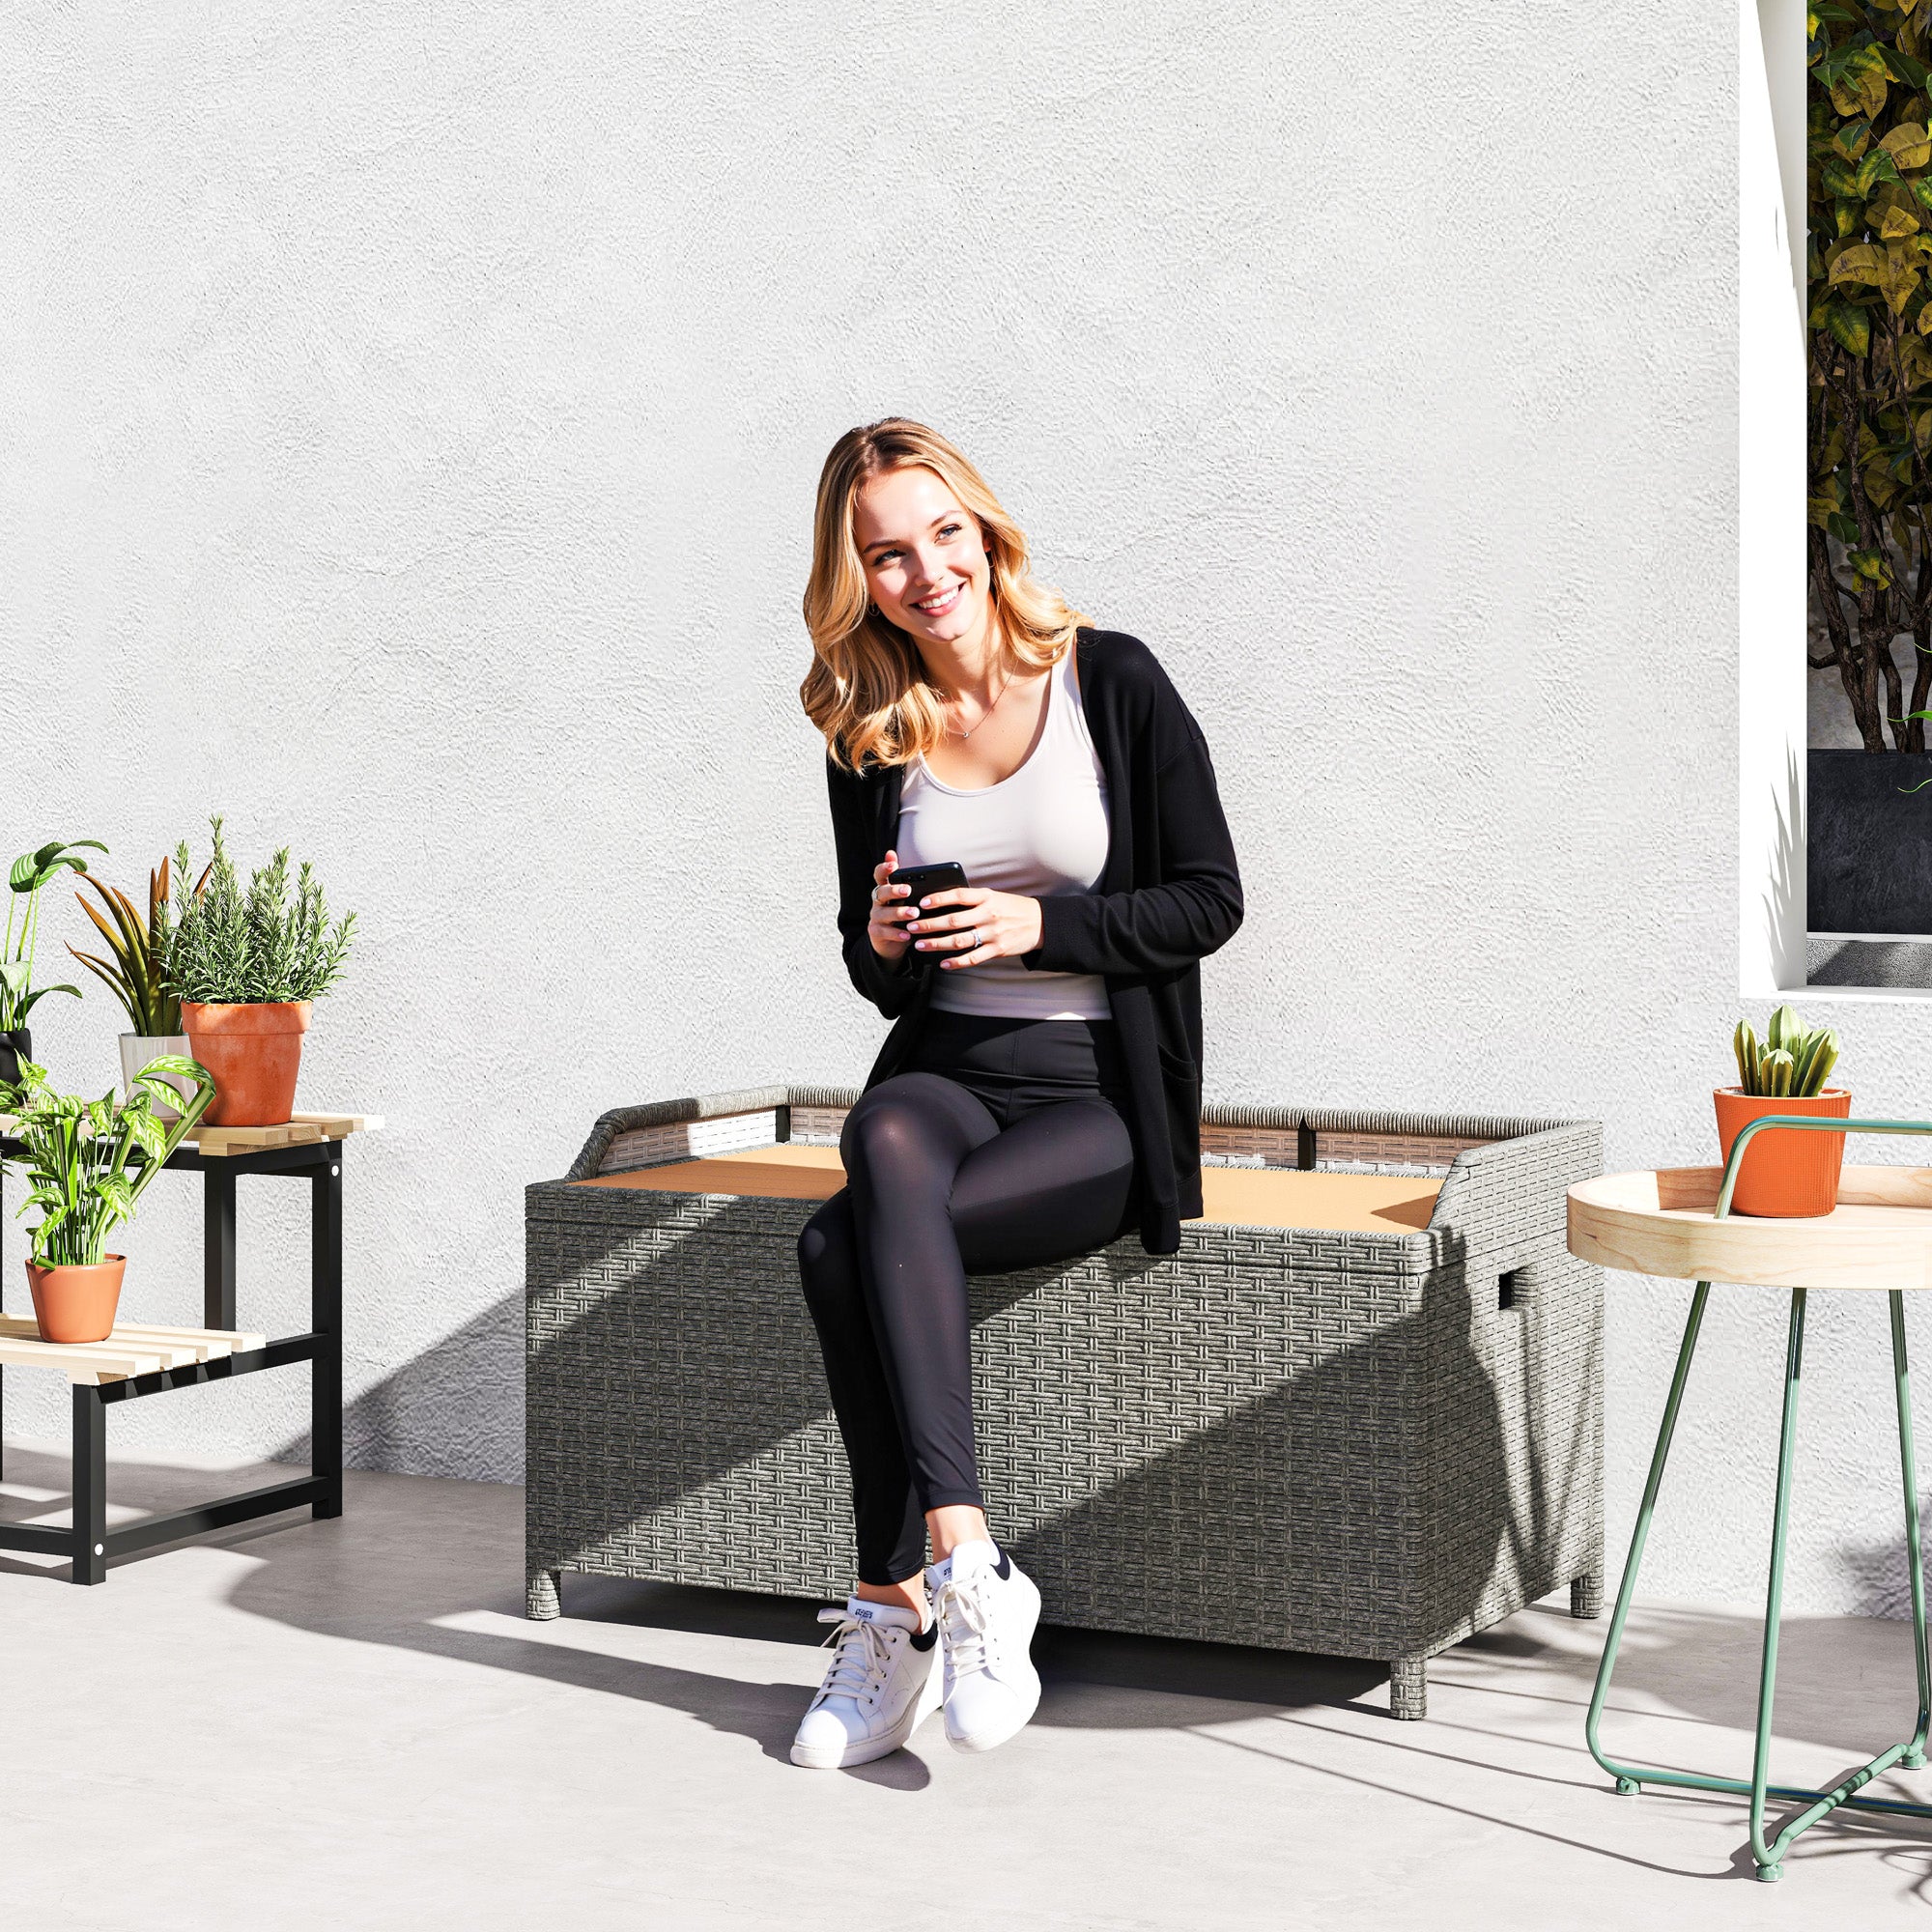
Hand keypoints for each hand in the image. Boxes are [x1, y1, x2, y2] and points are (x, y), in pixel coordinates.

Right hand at [867, 849, 917, 960]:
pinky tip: (907, 934)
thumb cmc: (905, 916)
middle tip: (908, 890)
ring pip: (884, 912)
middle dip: (894, 890)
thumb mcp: (910, 900)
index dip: (884, 868)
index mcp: (886, 889)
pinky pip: (884, 932)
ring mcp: (876, 916)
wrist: (893, 943)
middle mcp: (878, 901)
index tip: (894, 865)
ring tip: (914, 913)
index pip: (880, 875)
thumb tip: (933, 873)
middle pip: (881, 892)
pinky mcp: (876, 932)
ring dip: (899, 912)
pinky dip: (896, 933)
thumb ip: (916, 885)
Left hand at [904, 886, 1042, 970]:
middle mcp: (988, 914)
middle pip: (953, 920)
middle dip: (929, 925)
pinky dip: (957, 962)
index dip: (938, 899)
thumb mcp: (993, 896)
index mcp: (986, 897)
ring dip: (937, 943)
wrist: (1039, 922)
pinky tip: (943, 963)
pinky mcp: (997, 950)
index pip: (958, 895)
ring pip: (959, 941)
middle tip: (911, 927)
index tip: (921, 903)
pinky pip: (973, 958)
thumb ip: (971, 899)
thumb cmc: (1010, 907)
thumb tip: (941, 902)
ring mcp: (993, 933)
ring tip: (920, 945)